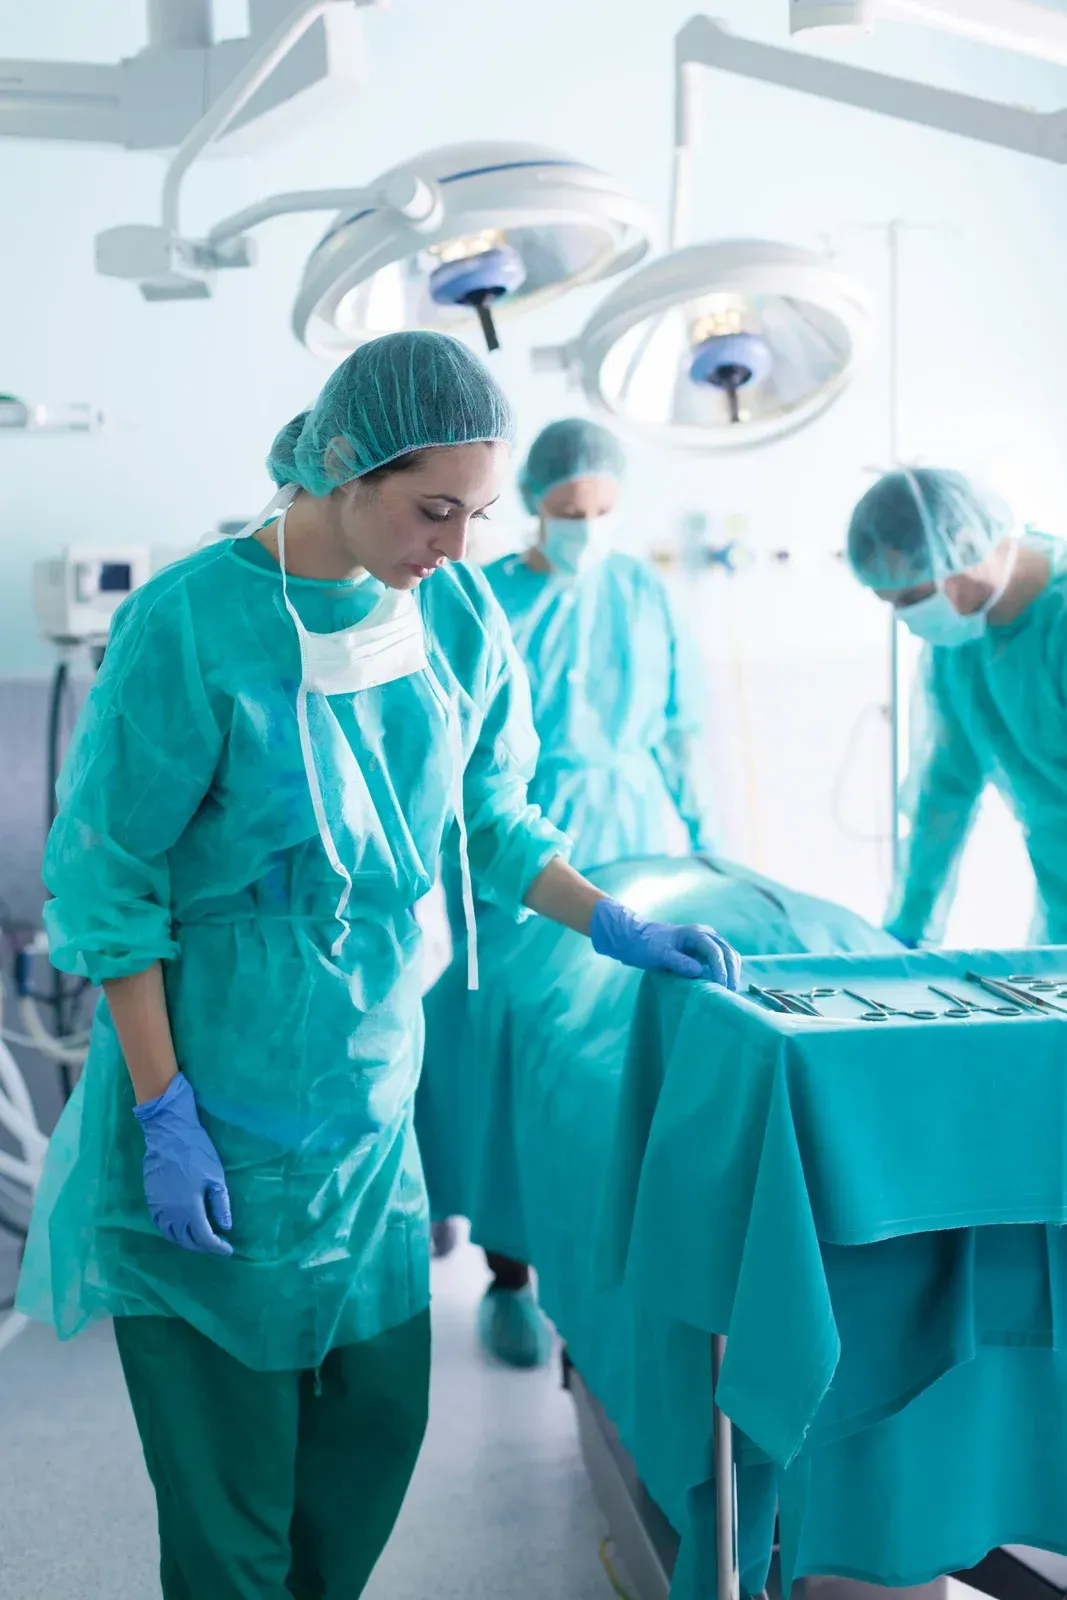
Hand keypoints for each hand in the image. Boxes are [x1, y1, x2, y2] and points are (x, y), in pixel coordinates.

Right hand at [133, 1073, 232, 1257]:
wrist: (169, 1135)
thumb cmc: (197, 1153)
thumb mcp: (216, 1178)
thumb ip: (221, 1205)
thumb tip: (226, 1227)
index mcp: (190, 1209)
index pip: (204, 1238)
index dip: (217, 1247)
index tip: (228, 1250)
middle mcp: (171, 1213)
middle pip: (186, 1240)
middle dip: (203, 1246)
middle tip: (216, 1245)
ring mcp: (158, 1207)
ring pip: (171, 1235)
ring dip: (186, 1241)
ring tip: (200, 1238)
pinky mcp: (150, 1200)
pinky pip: (160, 1225)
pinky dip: (171, 1232)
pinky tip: (181, 1227)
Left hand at [590, 898, 741, 987]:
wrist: (635, 939)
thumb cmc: (646, 945)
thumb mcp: (659, 955)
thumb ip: (679, 962)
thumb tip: (699, 972)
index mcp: (696, 933)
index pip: (715, 952)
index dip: (720, 970)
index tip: (721, 987)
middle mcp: (706, 935)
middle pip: (728, 953)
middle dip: (731, 973)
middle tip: (729, 993)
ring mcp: (707, 942)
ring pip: (728, 956)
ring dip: (731, 972)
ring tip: (729, 992)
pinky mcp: (704, 951)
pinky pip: (721, 960)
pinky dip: (726, 971)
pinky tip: (724, 986)